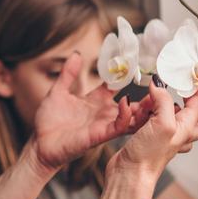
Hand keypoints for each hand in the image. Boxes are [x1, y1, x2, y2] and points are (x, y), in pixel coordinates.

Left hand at [28, 52, 145, 172]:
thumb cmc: (49, 121)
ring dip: (142, 108)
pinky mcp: (99, 135)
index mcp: (95, 100)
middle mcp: (102, 112)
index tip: (136, 61)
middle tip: (158, 84)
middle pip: (130, 103)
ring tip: (154, 97)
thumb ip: (68, 74)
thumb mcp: (58, 91)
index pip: (116, 85)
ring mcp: (102, 124)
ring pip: (130, 117)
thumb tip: (76, 54)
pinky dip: (125, 116)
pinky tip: (127, 103)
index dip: (125, 75)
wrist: (40, 144)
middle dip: (145, 96)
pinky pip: (118, 127)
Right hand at [113, 83, 197, 172]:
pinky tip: (135, 115)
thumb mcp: (162, 124)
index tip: (191, 71)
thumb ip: (163, 100)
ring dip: (151, 104)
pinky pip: (149, 117)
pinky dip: (142, 113)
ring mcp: (164, 133)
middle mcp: (179, 130)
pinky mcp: (150, 135)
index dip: (197, 85)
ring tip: (143, 108)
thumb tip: (158, 85)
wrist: (129, 174)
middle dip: (169, 96)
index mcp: (188, 127)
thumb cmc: (149, 157)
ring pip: (162, 109)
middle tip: (161, 91)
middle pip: (183, 106)